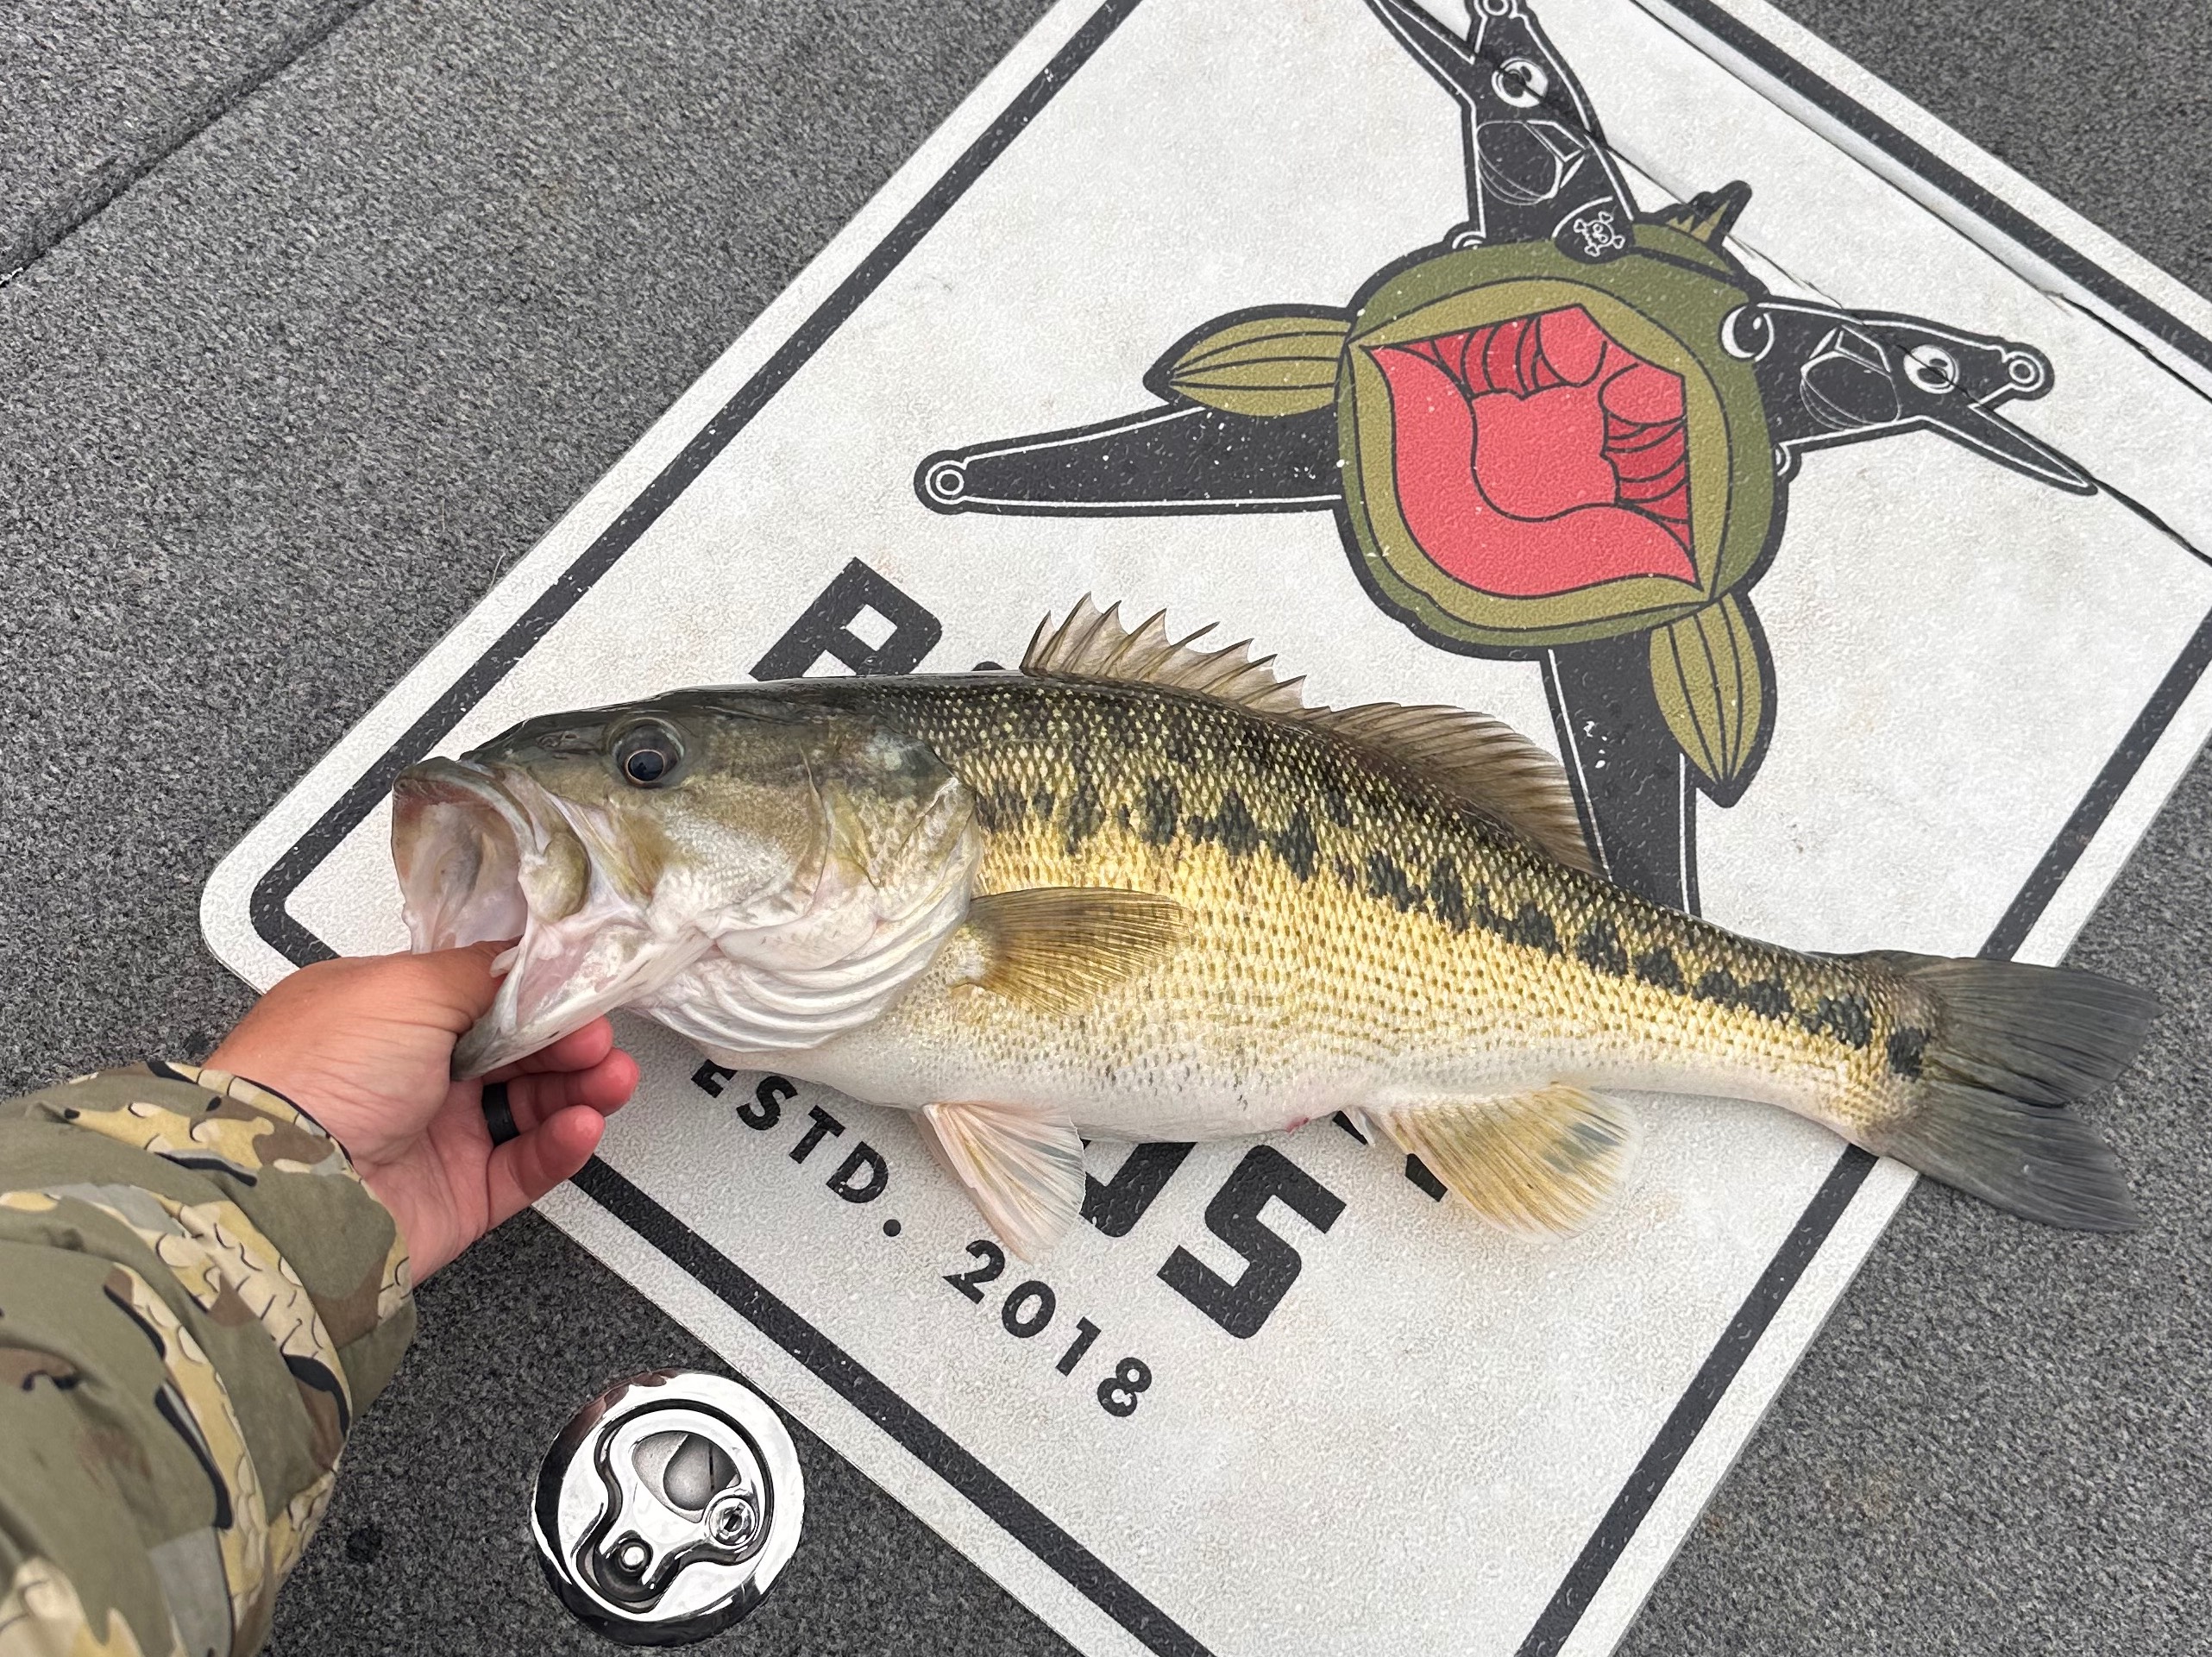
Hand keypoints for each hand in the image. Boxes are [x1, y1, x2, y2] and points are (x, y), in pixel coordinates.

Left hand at [207, 943, 638, 1278]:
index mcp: (387, 1016)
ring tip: (609, 1081)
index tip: (581, 994)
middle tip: (598, 1039)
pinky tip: (581, 1125)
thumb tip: (530, 959)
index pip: (484, 997)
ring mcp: (432, 1137)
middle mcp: (408, 1073)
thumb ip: (483, 971)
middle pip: (516, 1051)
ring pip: (531, 1108)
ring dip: (579, 1090)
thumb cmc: (314, 1076)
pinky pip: (525, 1168)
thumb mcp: (408, 987)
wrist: (282, 1186)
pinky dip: (561, 1146)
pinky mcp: (456, 1197)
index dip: (538, 996)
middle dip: (569, 1042)